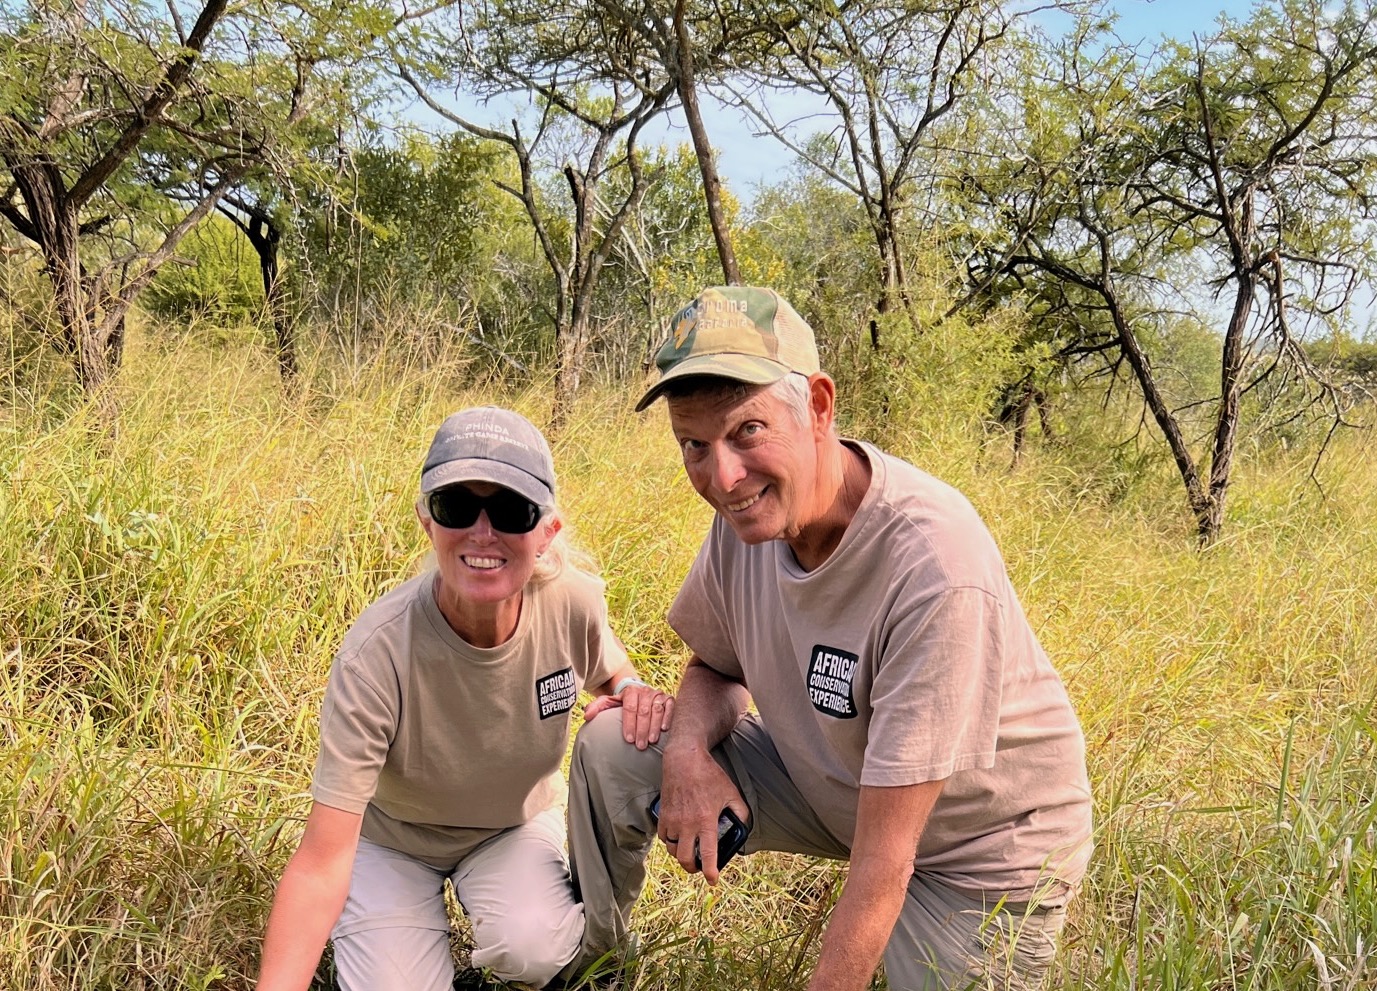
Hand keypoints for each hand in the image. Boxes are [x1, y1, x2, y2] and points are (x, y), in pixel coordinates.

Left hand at [583, 683, 672, 749]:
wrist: (640, 693)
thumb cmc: (624, 703)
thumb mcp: (609, 703)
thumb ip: (597, 707)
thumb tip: (587, 716)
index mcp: (630, 691)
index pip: (630, 707)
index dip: (629, 724)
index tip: (628, 739)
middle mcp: (646, 691)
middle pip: (644, 710)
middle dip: (642, 729)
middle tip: (639, 746)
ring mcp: (658, 694)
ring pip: (657, 710)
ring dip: (654, 726)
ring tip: (651, 741)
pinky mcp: (669, 699)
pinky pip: (670, 708)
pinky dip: (668, 718)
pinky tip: (664, 730)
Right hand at [658, 744, 748, 884]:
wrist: (685, 760)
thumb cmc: (709, 775)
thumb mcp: (731, 792)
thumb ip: (740, 812)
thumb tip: (744, 826)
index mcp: (706, 820)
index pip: (708, 854)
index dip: (710, 871)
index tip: (712, 880)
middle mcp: (688, 824)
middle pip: (685, 858)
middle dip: (692, 868)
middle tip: (699, 868)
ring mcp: (673, 820)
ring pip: (673, 849)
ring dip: (681, 855)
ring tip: (689, 853)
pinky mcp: (663, 814)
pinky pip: (664, 837)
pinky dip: (670, 842)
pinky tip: (678, 838)